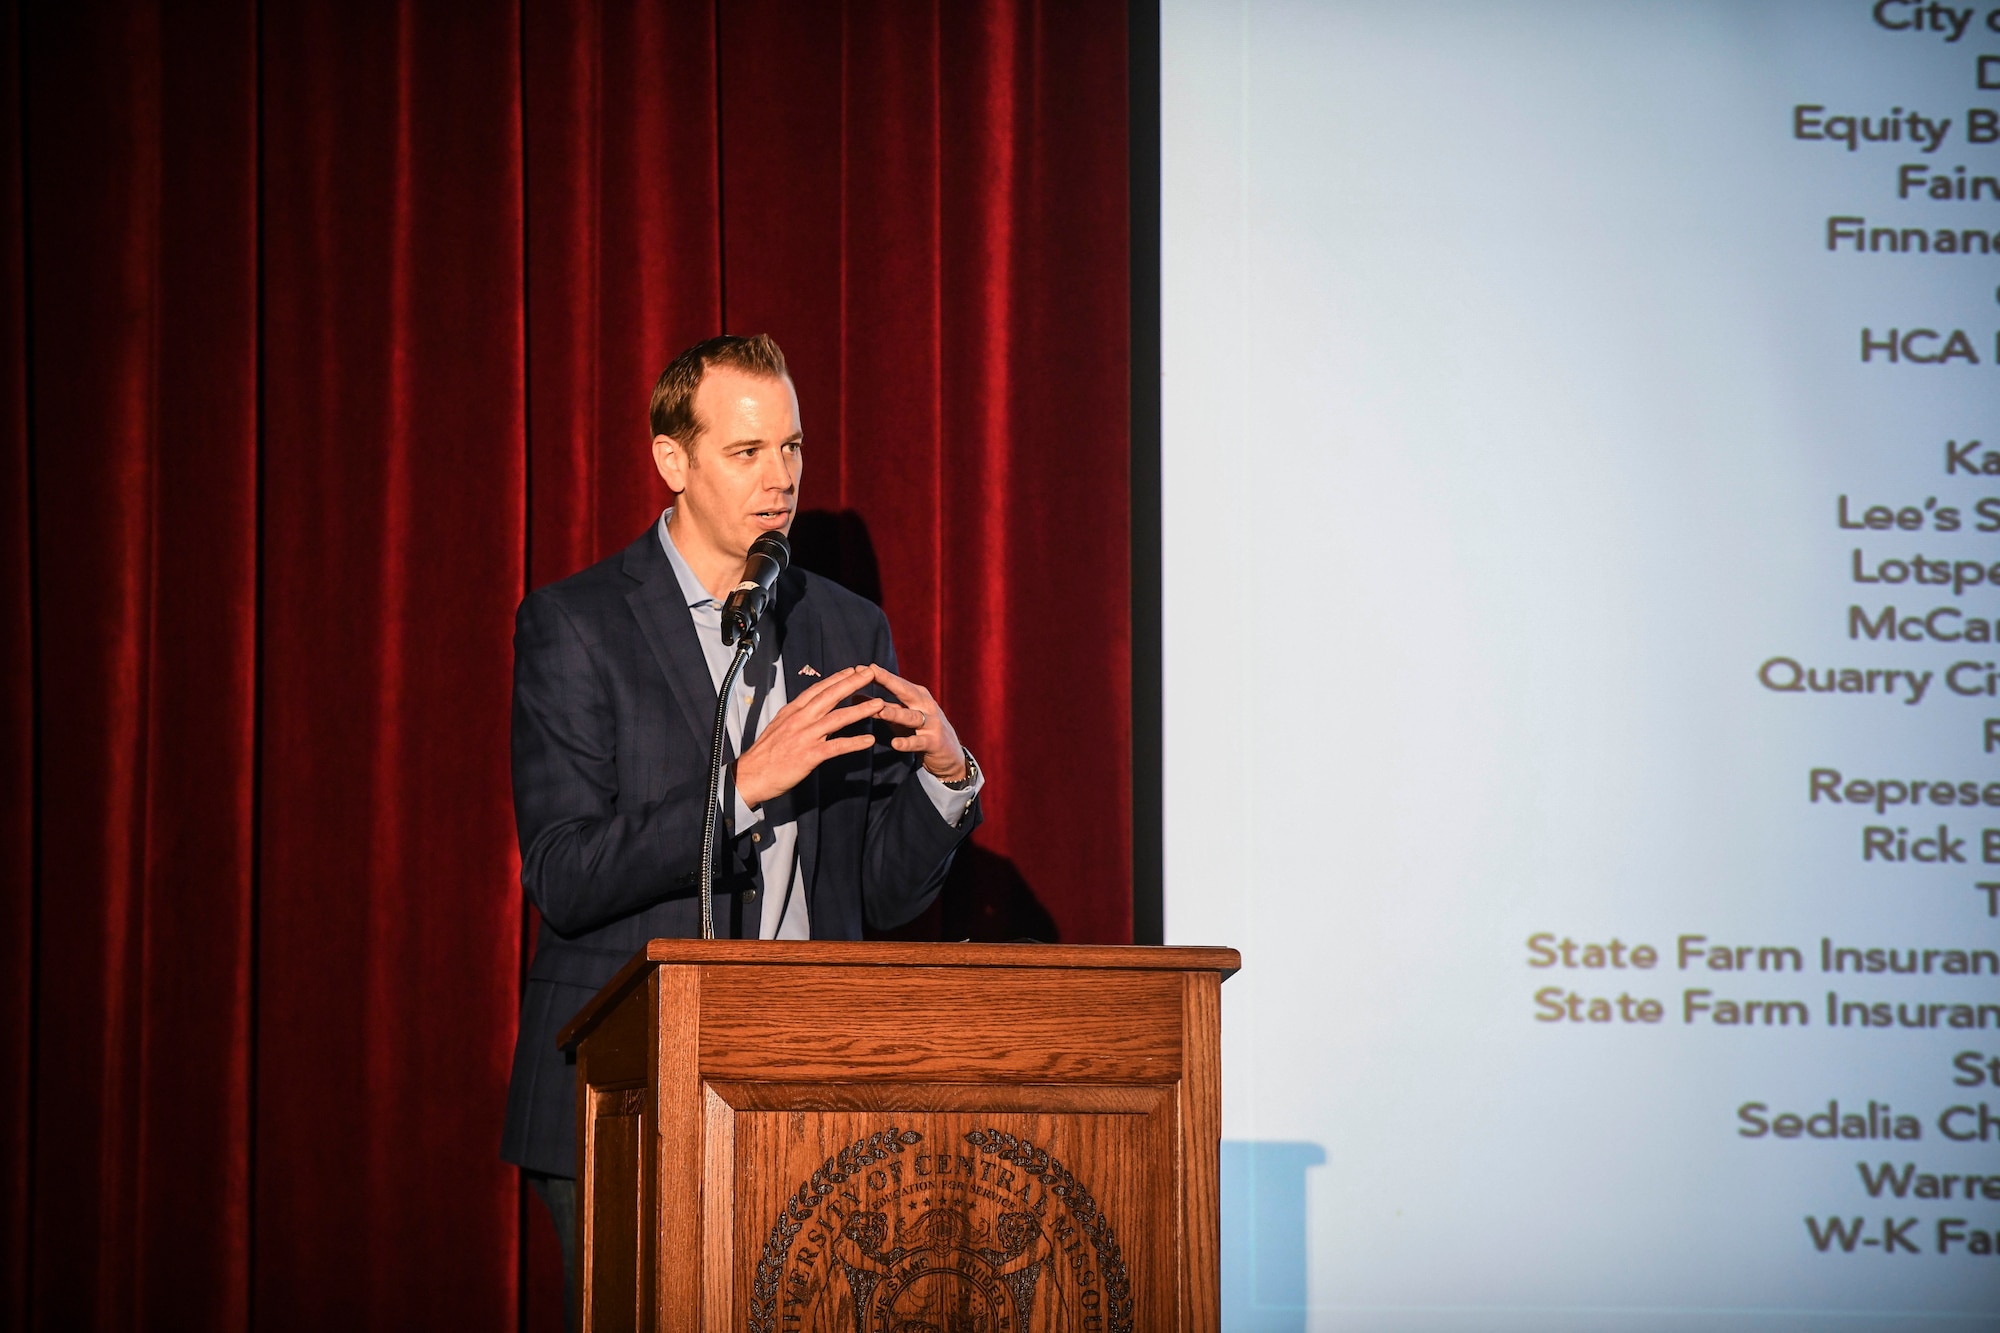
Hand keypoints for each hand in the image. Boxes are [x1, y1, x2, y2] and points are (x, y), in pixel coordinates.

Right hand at [735, 666, 886, 808]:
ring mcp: (805, 737)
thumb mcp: (778, 726)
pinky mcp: (809, 755)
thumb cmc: (765, 754)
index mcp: (792, 711)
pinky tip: (869, 740)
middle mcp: (800, 720)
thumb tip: (809, 707)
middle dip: (853, 684)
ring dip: (860, 710)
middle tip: (871, 674)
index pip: (818, 689)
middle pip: (830, 697)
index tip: (853, 670)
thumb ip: (796, 716)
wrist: (750, 776)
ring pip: (838, 719)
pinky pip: (836, 747)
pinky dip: (854, 743)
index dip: (838, 678)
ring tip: (879, 704)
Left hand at [863, 664, 967, 783]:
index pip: (896, 682)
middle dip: (888, 681)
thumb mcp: (900, 718)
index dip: (878, 675)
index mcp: (917, 696)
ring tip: (880, 710)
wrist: (948, 755)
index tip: (858, 668)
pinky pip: (919, 742)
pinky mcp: (934, 742)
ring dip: (895, 713)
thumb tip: (853, 696)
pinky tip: (895, 743)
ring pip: (911, 716)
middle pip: (905, 691)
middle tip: (870, 672)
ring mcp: (931, 723)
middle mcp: (925, 705)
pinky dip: (907, 742)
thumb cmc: (919, 731)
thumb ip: (879, 707)